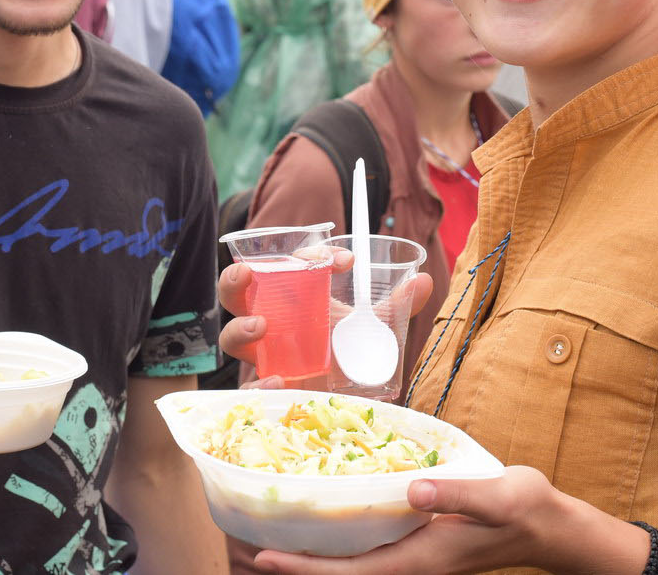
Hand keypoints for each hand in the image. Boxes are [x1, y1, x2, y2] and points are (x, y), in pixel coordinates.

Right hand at [218, 251, 433, 381]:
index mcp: (290, 299)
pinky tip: (279, 381)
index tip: (345, 260)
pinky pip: (249, 388)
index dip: (306, 255)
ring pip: (233, 337)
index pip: (284, 264)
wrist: (344, 402)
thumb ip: (395, 306)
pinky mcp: (267, 390)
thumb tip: (425, 279)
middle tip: (250, 273)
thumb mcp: (371, 327)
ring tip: (261, 327)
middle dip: (236, 280)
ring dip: (242, 328)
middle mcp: (270, 322)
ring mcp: (264, 356)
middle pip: (237, 294)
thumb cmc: (346, 354)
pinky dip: (259, 385)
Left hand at [247, 467, 648, 574]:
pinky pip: (360, 550)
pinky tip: (314, 518)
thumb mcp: (498, 495)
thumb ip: (458, 493)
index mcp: (418, 561)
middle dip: (291, 565)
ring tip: (261, 533)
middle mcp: (406, 565)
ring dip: (306, 555)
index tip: (262, 557)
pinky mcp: (412, 544)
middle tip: (240, 542)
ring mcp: (408, 558)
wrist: (545, 525)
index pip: (349, 574)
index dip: (303, 569)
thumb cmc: (522, 509)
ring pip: (345, 566)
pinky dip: (331, 541)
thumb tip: (414, 490)